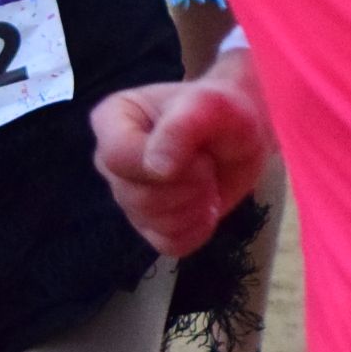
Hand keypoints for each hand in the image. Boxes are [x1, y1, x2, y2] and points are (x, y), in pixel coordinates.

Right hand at [92, 65, 270, 257]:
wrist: (241, 138)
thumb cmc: (222, 112)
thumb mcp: (211, 106)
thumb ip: (182, 127)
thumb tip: (157, 168)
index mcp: (112, 120)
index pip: (117, 156)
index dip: (160, 164)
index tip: (198, 154)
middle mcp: (110, 162)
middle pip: (137, 196)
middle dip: (187, 185)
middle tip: (208, 163)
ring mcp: (127, 197)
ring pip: (154, 222)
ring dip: (196, 205)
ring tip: (208, 180)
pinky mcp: (149, 226)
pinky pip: (170, 244)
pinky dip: (198, 228)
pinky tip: (206, 205)